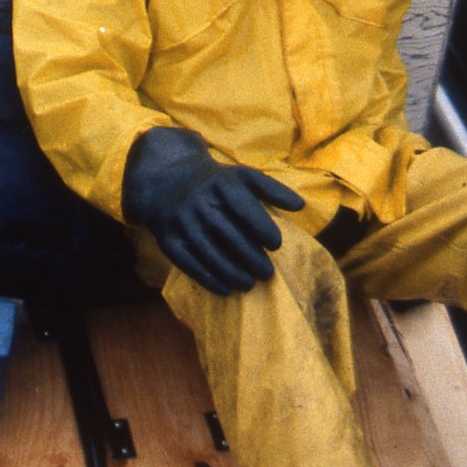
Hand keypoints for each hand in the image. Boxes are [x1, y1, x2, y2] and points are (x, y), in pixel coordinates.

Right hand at [122, 127, 303, 295]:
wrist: (166, 182)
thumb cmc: (215, 184)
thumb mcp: (241, 177)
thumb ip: (272, 189)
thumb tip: (300, 206)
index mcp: (220, 183)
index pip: (243, 207)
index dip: (262, 227)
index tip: (276, 245)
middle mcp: (198, 201)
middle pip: (227, 233)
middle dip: (250, 256)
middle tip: (267, 273)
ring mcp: (181, 221)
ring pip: (208, 251)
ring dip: (231, 272)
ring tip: (249, 284)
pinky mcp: (168, 240)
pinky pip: (188, 263)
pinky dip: (208, 279)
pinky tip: (225, 289)